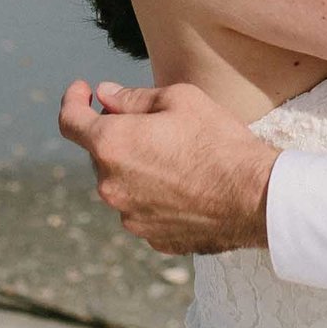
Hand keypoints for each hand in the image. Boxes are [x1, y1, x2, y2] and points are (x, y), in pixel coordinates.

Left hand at [57, 79, 279, 254]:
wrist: (256, 198)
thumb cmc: (220, 142)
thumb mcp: (181, 100)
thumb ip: (133, 97)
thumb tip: (104, 95)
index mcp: (112, 145)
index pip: (70, 121)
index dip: (73, 100)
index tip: (83, 91)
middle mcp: (111, 185)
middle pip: (100, 153)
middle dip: (117, 134)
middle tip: (153, 123)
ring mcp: (129, 216)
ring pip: (122, 183)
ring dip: (137, 167)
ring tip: (179, 158)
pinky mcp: (151, 236)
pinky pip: (143, 209)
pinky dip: (154, 195)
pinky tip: (187, 186)